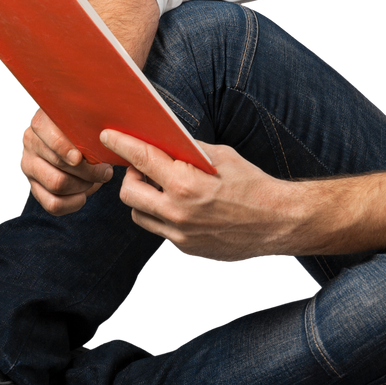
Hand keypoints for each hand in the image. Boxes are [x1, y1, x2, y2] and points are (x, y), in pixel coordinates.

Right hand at [19, 108, 113, 214]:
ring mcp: (29, 165)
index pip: (50, 137)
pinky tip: (83, 196)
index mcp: (41, 122)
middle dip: (88, 171)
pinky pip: (52, 204)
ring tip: (95, 180)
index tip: (81, 157)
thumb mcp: (83, 122)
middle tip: (105, 171)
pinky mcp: (33, 187)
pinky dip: (72, 203)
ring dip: (82, 186)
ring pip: (57, 184)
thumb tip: (108, 138)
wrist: (65, 143)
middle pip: (59, 163)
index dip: (66, 148)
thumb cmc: (81, 131)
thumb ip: (90, 127)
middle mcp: (30, 142)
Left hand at [102, 129, 296, 258]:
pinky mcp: (185, 248)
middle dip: (131, 177)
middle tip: (142, 169)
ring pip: (139, 214)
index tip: (109, 136)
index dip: (122, 144)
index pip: (141, 159)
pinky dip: (162, 215)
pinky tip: (179, 206)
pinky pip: (158, 229)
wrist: (276, 221)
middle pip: (128, 192)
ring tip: (160, 188)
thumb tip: (162, 141)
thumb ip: (187, 150)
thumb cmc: (251, 184)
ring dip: (143, 198)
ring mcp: (179, 234)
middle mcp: (177, 212)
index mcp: (185, 184)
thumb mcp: (220, 156)